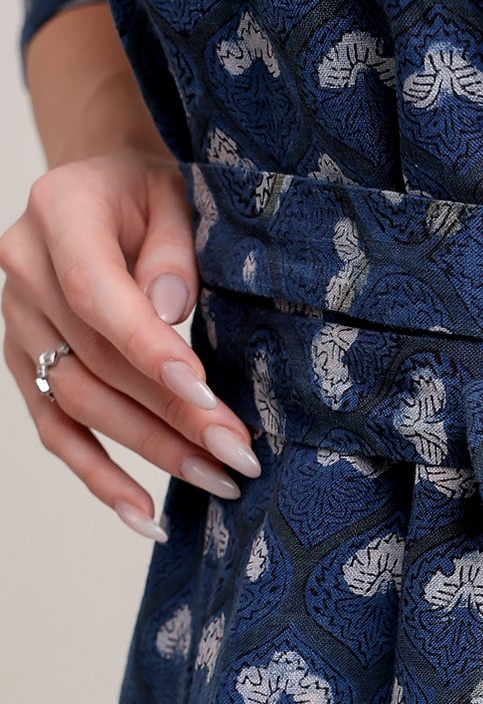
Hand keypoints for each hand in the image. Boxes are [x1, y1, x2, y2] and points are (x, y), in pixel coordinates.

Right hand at [0, 150, 259, 540]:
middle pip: (97, 361)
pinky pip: (56, 429)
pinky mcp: (25, 363)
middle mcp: (24, 268)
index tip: (206, 396)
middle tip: (240, 454)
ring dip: (152, 451)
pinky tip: (145, 514)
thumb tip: (169, 309)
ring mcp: (17, 321)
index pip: (97, 295)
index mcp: (59, 212)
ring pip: (80, 403)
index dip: (149, 350)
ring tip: (219, 481)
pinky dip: (99, 476)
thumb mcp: (175, 193)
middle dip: (174, 416)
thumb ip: (173, 247)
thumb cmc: (147, 193)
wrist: (102, 189)